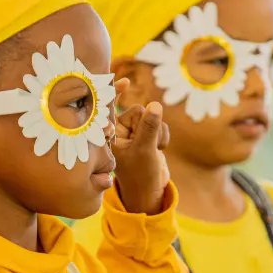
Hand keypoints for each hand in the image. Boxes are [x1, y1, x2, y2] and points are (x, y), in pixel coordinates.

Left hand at [111, 93, 170, 214]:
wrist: (151, 190)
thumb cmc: (141, 174)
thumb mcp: (145, 150)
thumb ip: (149, 127)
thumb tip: (155, 105)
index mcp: (111, 134)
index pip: (111, 107)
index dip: (116, 91)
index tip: (125, 82)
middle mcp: (120, 130)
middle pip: (139, 110)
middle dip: (148, 125)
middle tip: (147, 144)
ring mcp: (133, 132)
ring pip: (151, 116)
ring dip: (157, 132)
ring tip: (152, 150)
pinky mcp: (145, 134)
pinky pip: (158, 123)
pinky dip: (161, 135)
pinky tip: (158, 149)